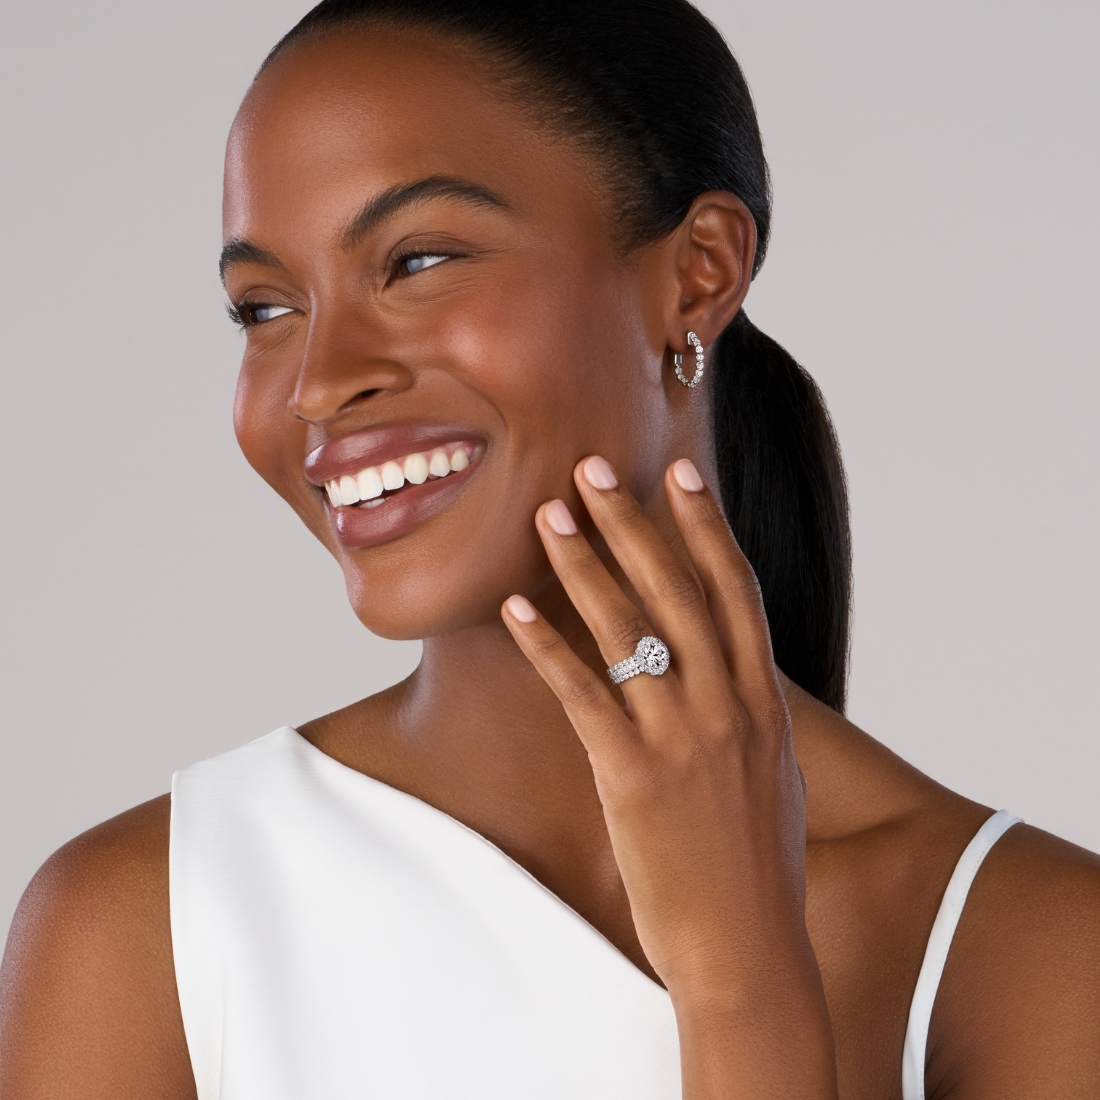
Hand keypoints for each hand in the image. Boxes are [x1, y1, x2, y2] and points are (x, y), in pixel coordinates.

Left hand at [501, 456, 836, 1097]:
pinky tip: (515, 612)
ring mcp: (682, 739)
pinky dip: (547, 649)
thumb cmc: (759, 869)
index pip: (736, 592)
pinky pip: (583, 695)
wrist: (750, 950)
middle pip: (677, 591)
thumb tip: (742, 679)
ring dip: (584, 566)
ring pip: (628, 629)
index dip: (707, 526)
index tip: (683, 474)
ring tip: (548, 516)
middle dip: (634, 522)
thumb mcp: (773, 778)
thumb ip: (754, 718)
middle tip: (594, 467)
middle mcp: (728, 706)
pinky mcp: (633, 776)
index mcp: (763, 703)